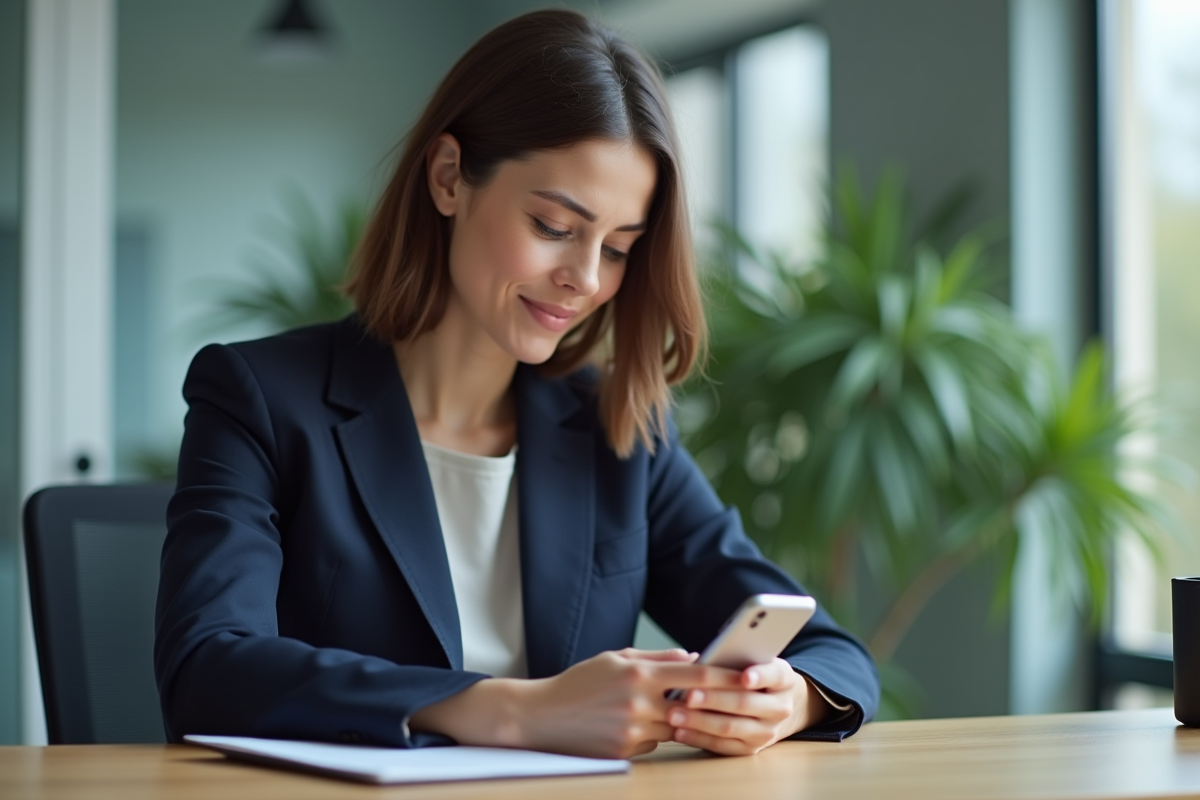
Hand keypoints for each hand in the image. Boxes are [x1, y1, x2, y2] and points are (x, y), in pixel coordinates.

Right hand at [513, 647, 744, 757]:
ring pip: (676, 726)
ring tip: (675, 708)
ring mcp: (634, 730)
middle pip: (692, 705)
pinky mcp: (626, 752)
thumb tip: (692, 656)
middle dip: (712, 703)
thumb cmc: (579, 683)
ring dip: (680, 719)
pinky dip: (654, 734)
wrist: (541, 716)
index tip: (746, 675)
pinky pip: (655, 743)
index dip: (724, 675)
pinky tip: (635, 724)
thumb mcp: (615, 658)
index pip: (694, 674)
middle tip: (734, 700)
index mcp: (639, 673)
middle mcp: (640, 702)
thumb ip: (656, 658)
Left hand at [667, 658, 828, 755]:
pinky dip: (698, 738)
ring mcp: (766, 732)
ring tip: (674, 714)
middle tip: (688, 695)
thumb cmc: (753, 675)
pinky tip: (680, 731)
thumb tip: (700, 660)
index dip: (760, 675)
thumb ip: (735, 659)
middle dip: (714, 699)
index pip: (775, 676)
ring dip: (699, 721)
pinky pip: (722, 746)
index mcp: (784, 681)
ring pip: (730, 727)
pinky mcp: (750, 749)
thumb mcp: (754, 661)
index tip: (744, 676)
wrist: (773, 706)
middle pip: (745, 703)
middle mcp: (780, 708)